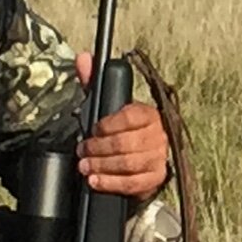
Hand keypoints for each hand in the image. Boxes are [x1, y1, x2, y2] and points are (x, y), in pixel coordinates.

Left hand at [74, 56, 171, 197]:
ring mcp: (159, 157)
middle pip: (126, 143)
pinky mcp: (155, 178)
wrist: (141, 160)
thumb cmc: (122, 131)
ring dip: (102, 166)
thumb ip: (93, 83)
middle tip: (82, 151)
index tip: (93, 129)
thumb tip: (82, 58)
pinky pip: (133, 183)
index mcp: (148, 114)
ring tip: (86, 166)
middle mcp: (158, 135)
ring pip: (128, 163)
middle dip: (98, 148)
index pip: (130, 117)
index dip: (108, 125)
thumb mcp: (107, 107)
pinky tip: (96, 181)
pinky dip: (111, 183)